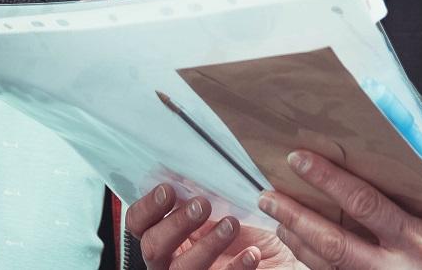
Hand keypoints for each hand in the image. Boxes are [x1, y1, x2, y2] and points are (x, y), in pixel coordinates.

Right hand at [126, 184, 299, 269]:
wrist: (284, 254)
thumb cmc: (249, 224)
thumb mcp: (226, 202)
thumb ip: (203, 189)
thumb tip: (188, 162)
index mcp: (166, 231)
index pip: (138, 223)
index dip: (147, 207)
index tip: (168, 190)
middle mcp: (172, 257)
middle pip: (152, 247)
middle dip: (174, 225)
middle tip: (202, 205)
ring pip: (182, 269)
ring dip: (206, 245)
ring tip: (231, 224)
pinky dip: (236, 268)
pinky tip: (252, 253)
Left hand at [259, 151, 421, 269]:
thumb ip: (419, 203)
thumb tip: (386, 165)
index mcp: (421, 239)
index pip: (366, 203)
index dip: (329, 180)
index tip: (300, 158)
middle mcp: (398, 267)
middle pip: (333, 241)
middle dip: (296, 215)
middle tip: (268, 194)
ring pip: (327, 266)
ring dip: (298, 241)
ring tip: (278, 217)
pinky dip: (313, 264)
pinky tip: (300, 247)